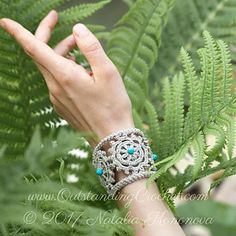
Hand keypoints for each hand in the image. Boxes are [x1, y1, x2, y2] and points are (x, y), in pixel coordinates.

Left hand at [0, 10, 133, 144]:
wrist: (111, 137)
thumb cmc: (113, 106)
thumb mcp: (108, 72)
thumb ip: (91, 48)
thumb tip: (77, 29)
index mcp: (65, 76)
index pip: (34, 48)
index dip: (19, 32)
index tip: (5, 22)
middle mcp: (55, 87)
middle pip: (41, 55)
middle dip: (47, 36)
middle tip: (59, 24)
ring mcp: (56, 98)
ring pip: (50, 68)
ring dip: (60, 54)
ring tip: (78, 49)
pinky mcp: (61, 106)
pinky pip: (56, 82)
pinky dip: (63, 70)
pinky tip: (79, 72)